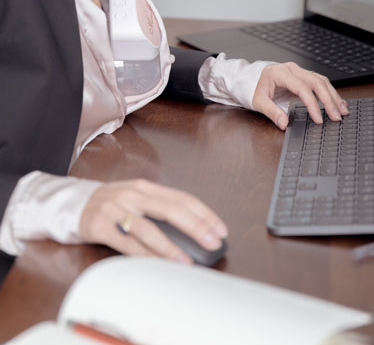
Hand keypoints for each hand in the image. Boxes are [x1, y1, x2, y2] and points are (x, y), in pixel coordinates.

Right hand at [80, 179, 226, 262]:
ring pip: (148, 228)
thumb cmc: (114, 203)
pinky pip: (126, 243)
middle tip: (213, 241)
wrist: (75, 204)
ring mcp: (116, 209)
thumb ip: (161, 208)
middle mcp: (134, 195)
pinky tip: (157, 263)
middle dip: (195, 226)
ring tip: (186, 260)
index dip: (204, 213)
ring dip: (169, 246)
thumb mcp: (139, 198)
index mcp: (148, 187)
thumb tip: (194, 227)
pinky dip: (144, 255)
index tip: (220, 229)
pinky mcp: (101, 226)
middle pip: (170, 209)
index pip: (182, 198)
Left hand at [252, 62, 348, 129]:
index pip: (302, 88)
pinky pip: (320, 82)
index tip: (318, 119)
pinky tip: (338, 102)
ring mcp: (299, 71)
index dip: (312, 104)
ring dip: (333, 95)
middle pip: (316, 82)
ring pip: (321, 80)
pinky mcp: (303, 75)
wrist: (251, 78)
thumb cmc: (254, 88)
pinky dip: (330, 92)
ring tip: (343, 110)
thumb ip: (271, 112)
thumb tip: (284, 124)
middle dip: (329, 100)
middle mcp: (292, 69)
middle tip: (337, 116)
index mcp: (281, 73)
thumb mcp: (258, 102)